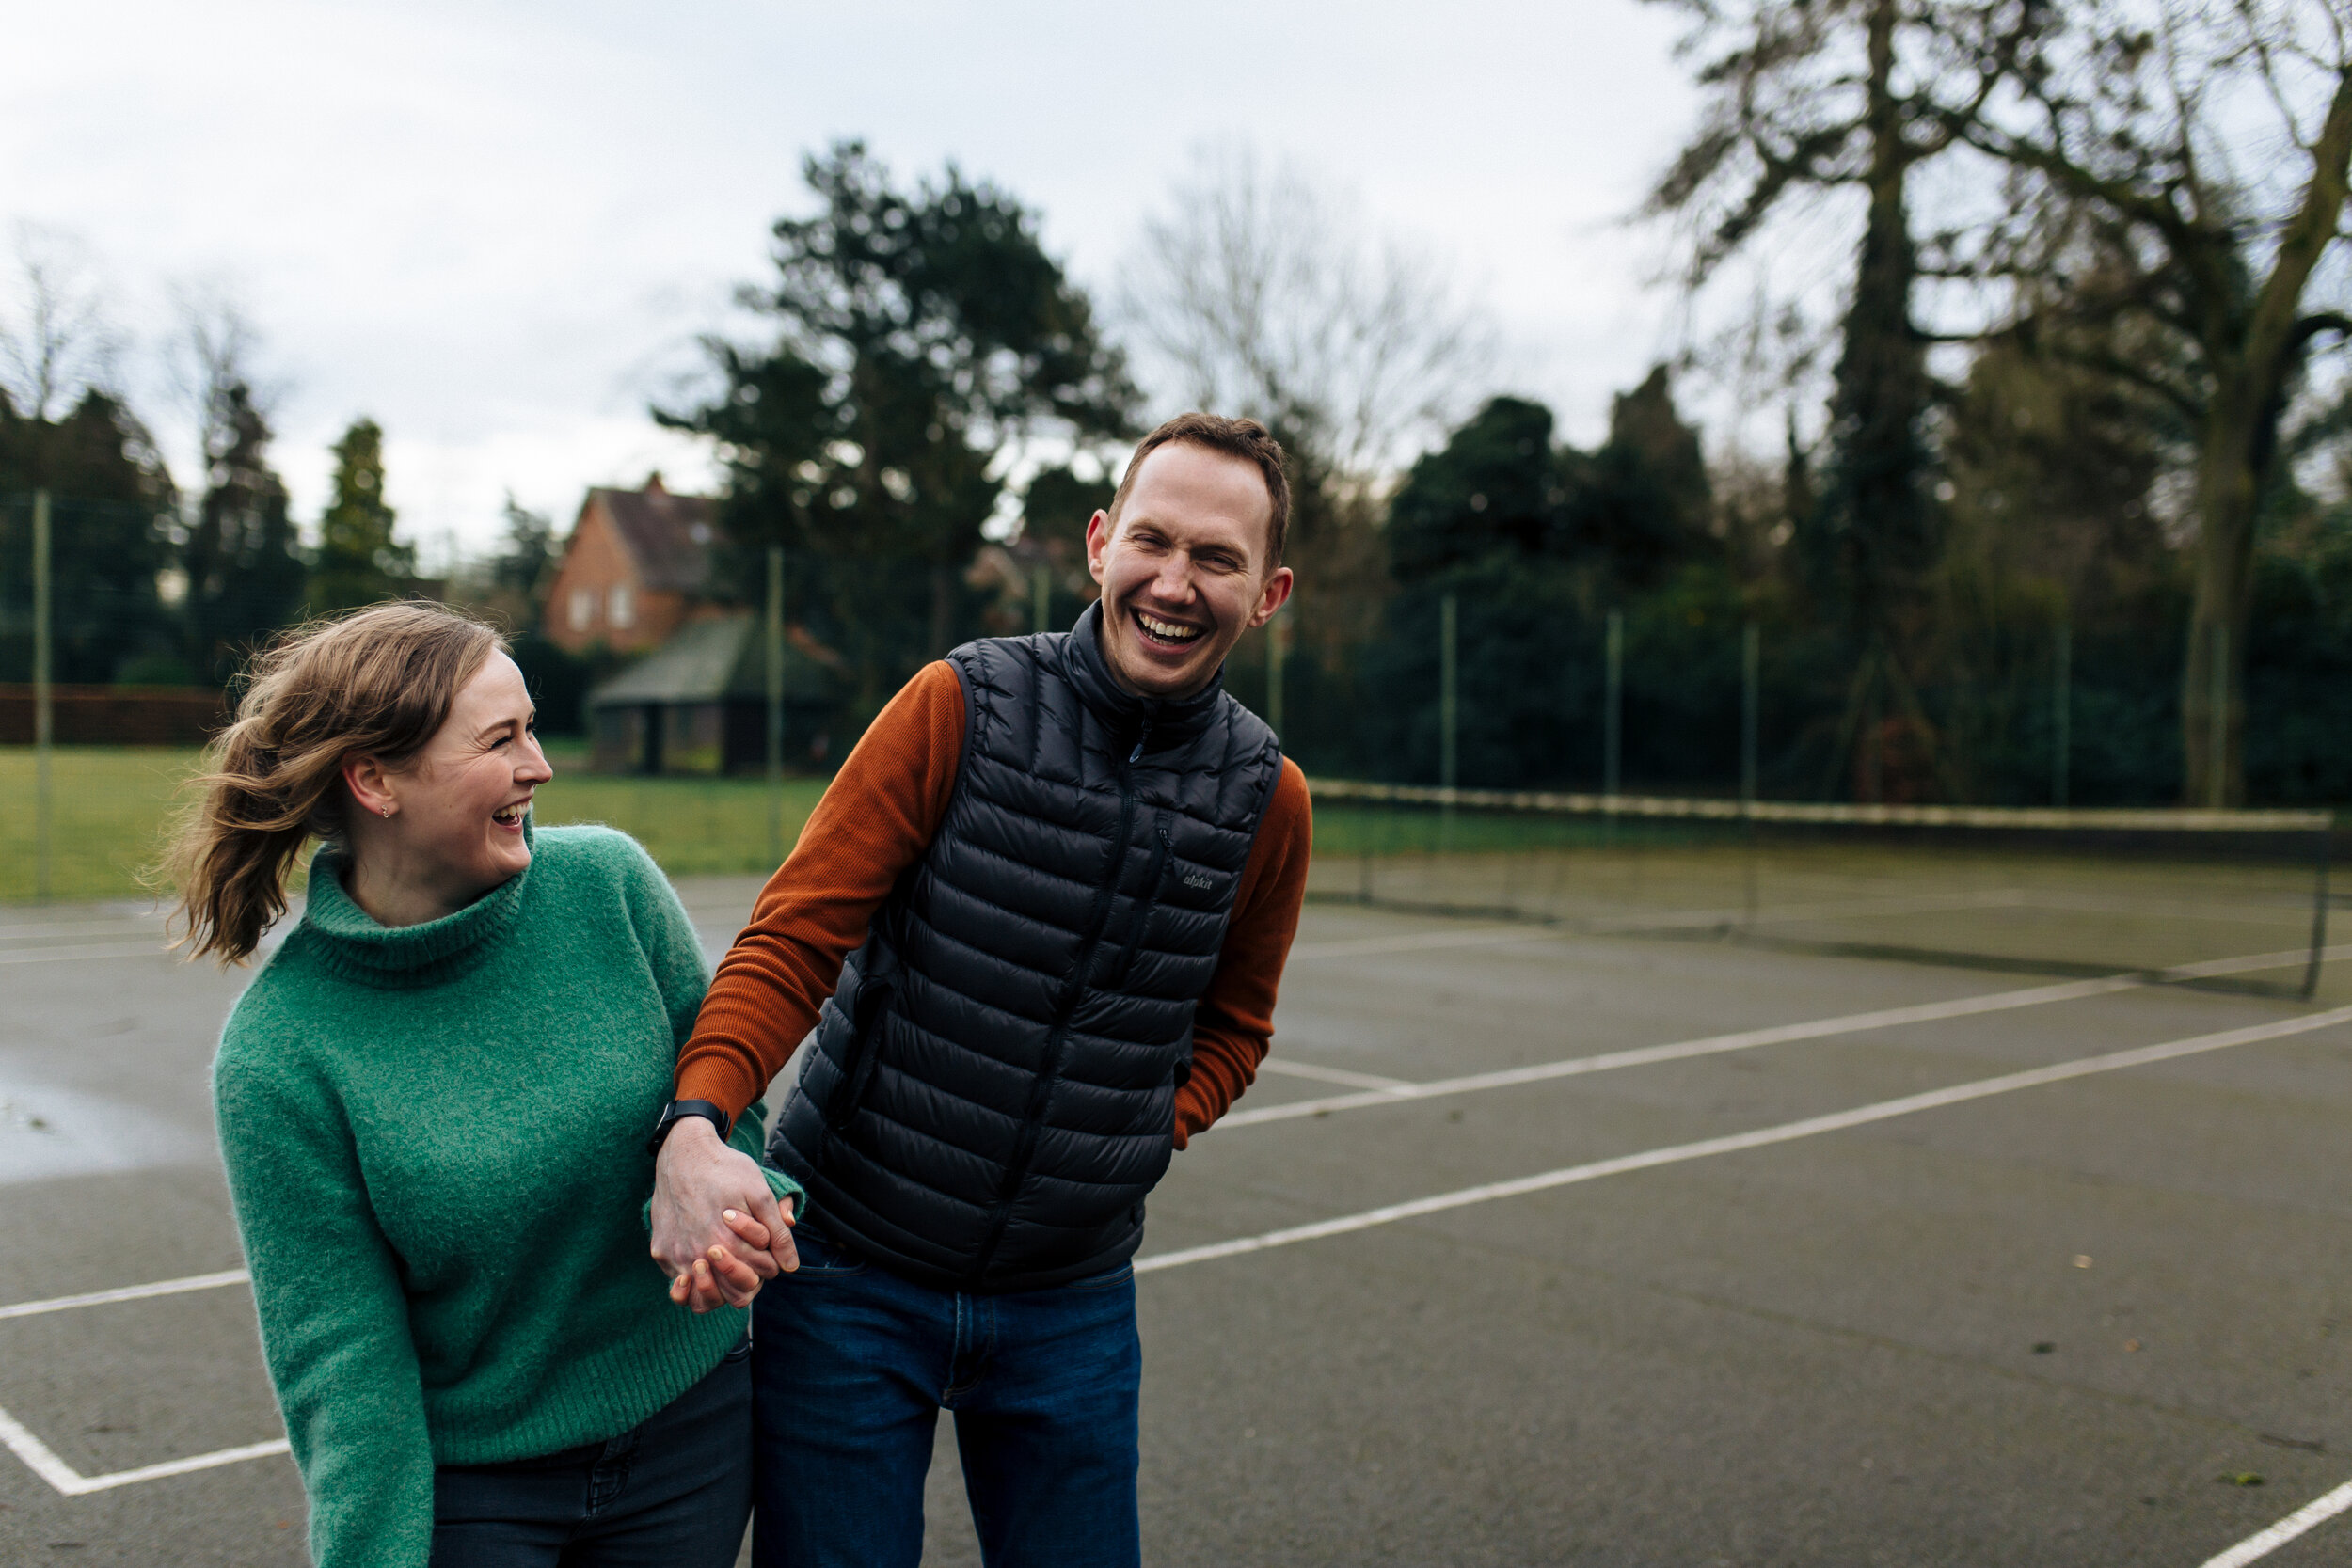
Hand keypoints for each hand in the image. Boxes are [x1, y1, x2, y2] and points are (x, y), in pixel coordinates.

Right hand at [651, 1118, 798, 1311]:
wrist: (683, 1153)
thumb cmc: (726, 1170)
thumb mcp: (760, 1194)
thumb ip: (777, 1232)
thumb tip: (790, 1266)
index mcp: (726, 1244)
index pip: (762, 1274)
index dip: (771, 1260)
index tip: (766, 1244)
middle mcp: (697, 1256)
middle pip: (734, 1293)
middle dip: (749, 1275)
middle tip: (748, 1251)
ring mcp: (675, 1257)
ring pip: (703, 1297)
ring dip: (720, 1284)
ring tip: (727, 1260)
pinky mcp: (659, 1252)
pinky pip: (680, 1283)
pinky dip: (694, 1278)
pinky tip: (703, 1258)